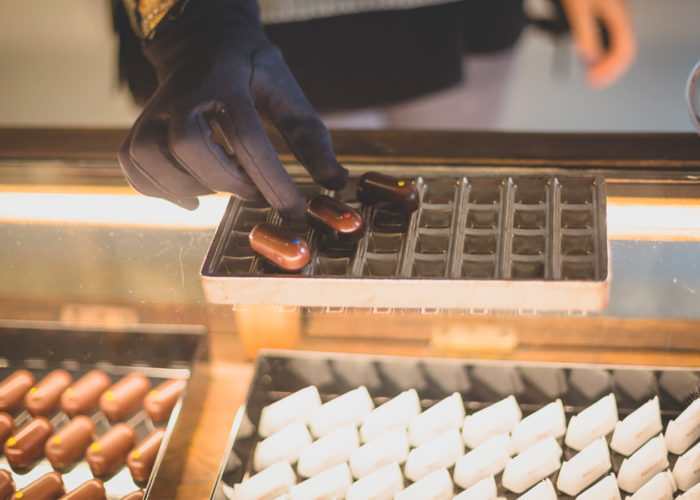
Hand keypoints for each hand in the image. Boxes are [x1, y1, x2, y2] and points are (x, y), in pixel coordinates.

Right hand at [118, 0, 347, 219]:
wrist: (201, 43)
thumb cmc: (249, 70)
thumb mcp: (285, 91)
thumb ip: (311, 137)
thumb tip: (336, 183)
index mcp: (225, 81)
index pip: (247, 138)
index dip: (273, 181)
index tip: (295, 211)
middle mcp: (181, 94)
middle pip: (191, 149)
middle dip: (229, 182)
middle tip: (257, 192)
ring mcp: (152, 111)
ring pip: (156, 161)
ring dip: (196, 187)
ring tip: (227, 183)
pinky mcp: (137, 129)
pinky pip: (137, 171)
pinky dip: (164, 191)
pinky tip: (194, 192)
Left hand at [560, 0, 635, 87]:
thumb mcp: (578, 9)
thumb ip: (584, 33)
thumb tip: (590, 58)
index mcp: (618, 17)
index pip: (624, 51)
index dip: (609, 70)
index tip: (591, 80)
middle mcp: (619, 17)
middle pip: (622, 51)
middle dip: (608, 69)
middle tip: (591, 81)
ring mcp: (613, 16)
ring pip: (615, 45)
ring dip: (604, 61)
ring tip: (590, 72)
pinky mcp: (603, 14)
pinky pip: (607, 37)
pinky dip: (599, 51)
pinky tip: (587, 56)